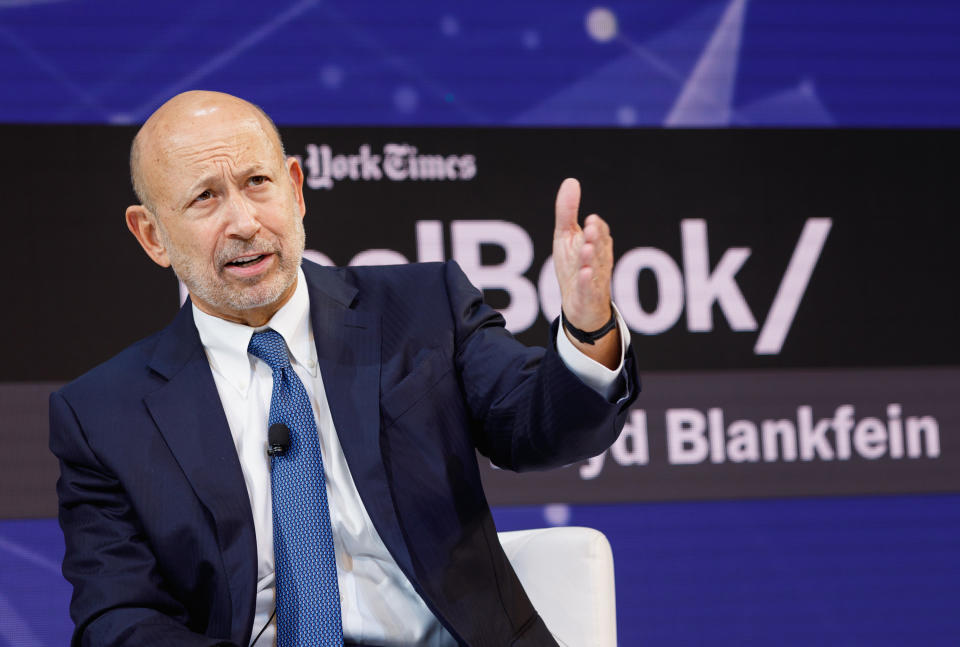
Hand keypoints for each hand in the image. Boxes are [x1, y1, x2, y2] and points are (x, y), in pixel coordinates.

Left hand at [552, 178, 619, 366]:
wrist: (579, 305)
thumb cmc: (574, 266)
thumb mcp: (566, 237)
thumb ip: (568, 211)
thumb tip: (571, 180)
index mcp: (596, 243)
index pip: (598, 232)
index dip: (595, 227)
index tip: (589, 219)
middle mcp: (599, 259)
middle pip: (598, 246)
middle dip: (595, 238)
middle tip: (589, 228)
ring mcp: (595, 278)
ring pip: (594, 266)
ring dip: (590, 257)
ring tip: (585, 248)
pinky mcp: (587, 295)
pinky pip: (588, 287)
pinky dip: (586, 281)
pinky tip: (584, 274)